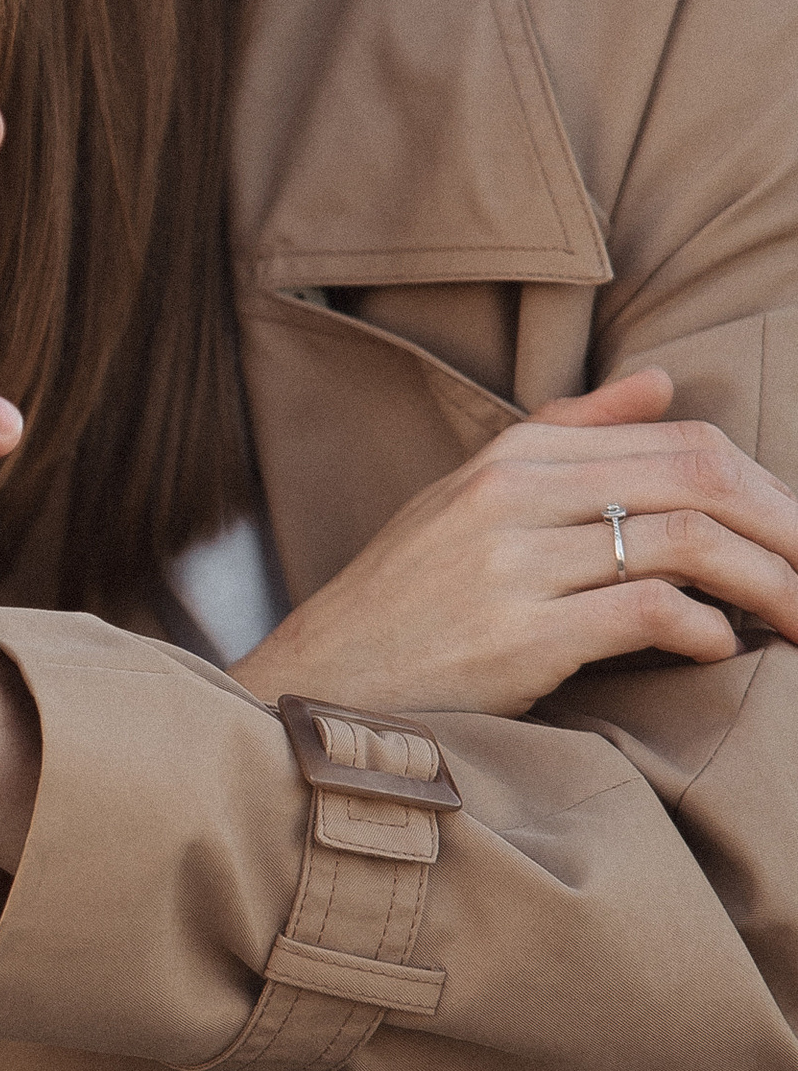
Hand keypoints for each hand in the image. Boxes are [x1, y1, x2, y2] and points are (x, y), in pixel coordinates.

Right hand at [230, 367, 797, 718]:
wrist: (319, 688)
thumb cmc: (405, 604)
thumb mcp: (469, 499)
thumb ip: (568, 435)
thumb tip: (665, 382)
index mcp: (513, 457)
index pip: (678, 439)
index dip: (765, 485)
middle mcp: (512, 495)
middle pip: (697, 477)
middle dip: (786, 529)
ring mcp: (512, 564)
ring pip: (686, 541)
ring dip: (768, 583)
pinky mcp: (515, 637)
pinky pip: (644, 610)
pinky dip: (704, 629)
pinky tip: (722, 650)